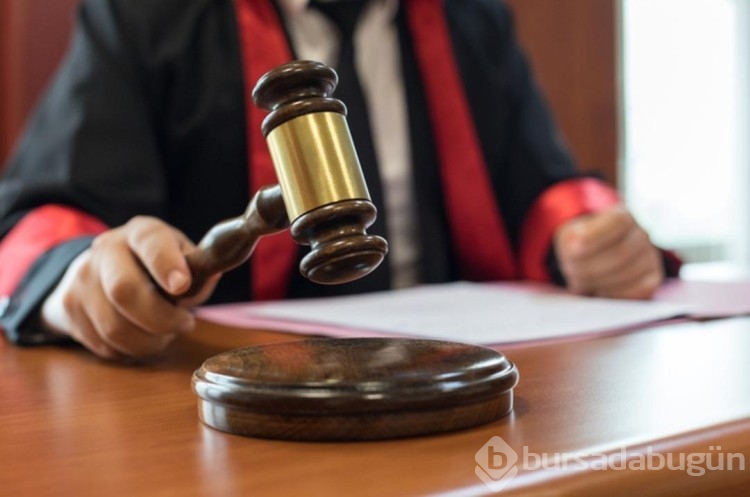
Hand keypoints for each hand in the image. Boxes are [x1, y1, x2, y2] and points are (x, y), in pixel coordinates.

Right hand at [40, 216, 218, 359]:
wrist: (103, 270)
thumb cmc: (157, 267)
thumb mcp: (183, 258)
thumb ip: (198, 271)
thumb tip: (202, 282)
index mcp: (140, 232)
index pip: (150, 242)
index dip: (166, 264)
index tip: (182, 285)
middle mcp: (106, 250)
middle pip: (124, 290)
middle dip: (160, 318)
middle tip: (184, 324)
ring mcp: (82, 278)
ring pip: (114, 326)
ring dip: (148, 341)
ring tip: (164, 333)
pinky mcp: (70, 308)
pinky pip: (104, 344)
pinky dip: (130, 349)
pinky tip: (141, 337)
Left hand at [554, 206, 663, 299]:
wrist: (597, 256)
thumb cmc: (583, 244)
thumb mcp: (572, 234)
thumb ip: (573, 239)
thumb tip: (577, 248)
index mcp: (623, 216)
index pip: (617, 222)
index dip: (596, 236)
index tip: (574, 247)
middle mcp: (642, 234)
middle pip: (621, 253)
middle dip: (591, 267)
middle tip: (571, 271)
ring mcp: (650, 256)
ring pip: (627, 273)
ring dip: (598, 281)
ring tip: (580, 280)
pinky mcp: (652, 278)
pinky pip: (637, 290)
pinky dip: (613, 293)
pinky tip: (598, 289)